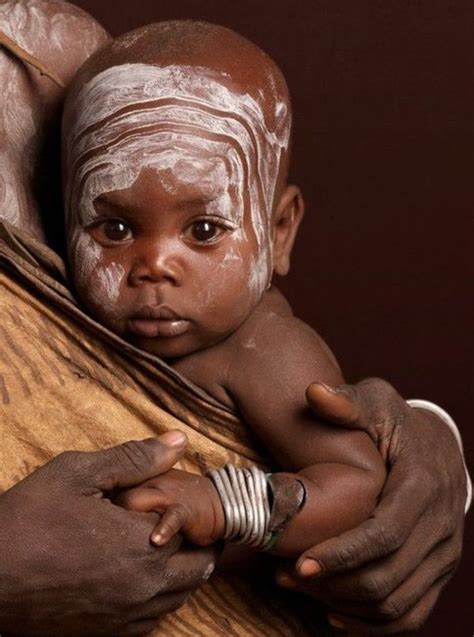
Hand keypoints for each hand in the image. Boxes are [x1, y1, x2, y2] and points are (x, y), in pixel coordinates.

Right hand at [0, 432, 218, 635]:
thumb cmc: (29, 519)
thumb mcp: (79, 473)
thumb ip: (136, 458)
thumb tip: (180, 441)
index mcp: (143, 545)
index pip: (193, 527)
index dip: (186, 507)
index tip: (173, 496)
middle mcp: (144, 588)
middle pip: (199, 566)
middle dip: (196, 540)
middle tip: (176, 519)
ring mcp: (126, 617)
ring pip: (180, 595)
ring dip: (182, 570)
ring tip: (164, 543)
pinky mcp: (107, 634)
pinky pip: (154, 619)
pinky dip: (160, 597)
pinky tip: (140, 574)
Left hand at [276, 379, 465, 634]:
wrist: (439, 447)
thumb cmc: (397, 424)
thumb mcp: (375, 403)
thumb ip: (346, 402)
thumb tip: (314, 392)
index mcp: (423, 484)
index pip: (385, 533)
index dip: (342, 553)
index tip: (299, 563)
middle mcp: (440, 525)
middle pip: (387, 577)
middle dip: (333, 584)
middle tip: (285, 576)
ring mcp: (443, 553)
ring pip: (396, 603)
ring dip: (344, 604)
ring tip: (299, 588)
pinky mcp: (438, 570)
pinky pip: (411, 615)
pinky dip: (372, 623)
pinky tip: (331, 613)